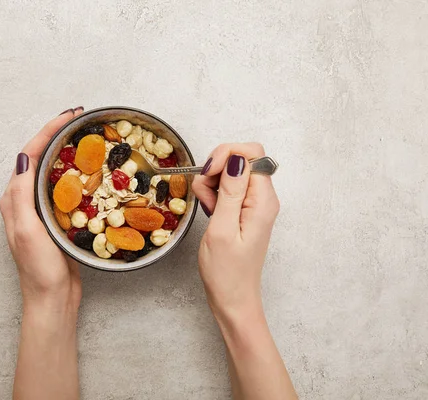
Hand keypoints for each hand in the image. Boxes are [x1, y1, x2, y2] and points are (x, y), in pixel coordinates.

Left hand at [0, 108, 82, 313]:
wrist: (52, 298)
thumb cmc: (38, 268)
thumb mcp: (26, 230)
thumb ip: (22, 195)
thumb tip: (25, 159)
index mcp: (14, 199)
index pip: (29, 155)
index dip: (47, 132)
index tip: (68, 116)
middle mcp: (24, 200)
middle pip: (40, 158)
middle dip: (57, 135)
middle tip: (79, 120)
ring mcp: (40, 209)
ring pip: (53, 171)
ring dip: (66, 151)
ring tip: (85, 137)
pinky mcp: (56, 218)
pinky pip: (65, 188)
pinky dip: (77, 173)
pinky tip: (91, 171)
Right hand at [192, 143, 279, 316]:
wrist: (233, 298)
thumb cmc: (227, 272)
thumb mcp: (222, 230)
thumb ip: (229, 191)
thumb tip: (236, 159)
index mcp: (263, 201)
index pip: (252, 153)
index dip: (227, 155)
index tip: (209, 174)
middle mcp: (263, 198)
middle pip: (241, 159)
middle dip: (216, 168)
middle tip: (206, 195)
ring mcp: (254, 204)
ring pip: (231, 172)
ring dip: (212, 184)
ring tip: (208, 209)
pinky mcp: (243, 210)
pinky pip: (228, 188)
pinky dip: (213, 194)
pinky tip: (210, 212)